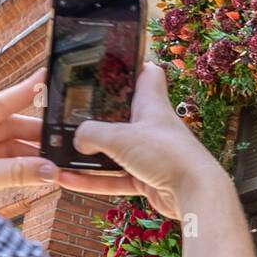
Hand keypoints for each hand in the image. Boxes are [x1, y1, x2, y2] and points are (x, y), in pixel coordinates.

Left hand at [0, 69, 58, 199]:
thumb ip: (12, 172)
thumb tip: (48, 170)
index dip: (22, 93)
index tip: (45, 78)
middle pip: (4, 126)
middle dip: (33, 136)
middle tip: (62, 140)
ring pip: (6, 145)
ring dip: (30, 155)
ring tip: (54, 162)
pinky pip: (2, 162)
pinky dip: (21, 168)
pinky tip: (39, 171)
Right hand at [59, 62, 228, 218]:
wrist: (195, 193)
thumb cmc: (168, 155)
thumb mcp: (120, 137)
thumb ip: (92, 134)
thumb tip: (78, 140)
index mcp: (152, 104)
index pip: (147, 74)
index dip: (132, 66)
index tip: (111, 63)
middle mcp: (152, 126)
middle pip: (123, 114)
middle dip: (98, 116)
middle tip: (71, 115)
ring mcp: (150, 153)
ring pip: (114, 151)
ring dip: (89, 154)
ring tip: (61, 153)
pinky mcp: (147, 178)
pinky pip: (114, 178)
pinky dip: (93, 180)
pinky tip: (68, 180)